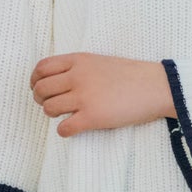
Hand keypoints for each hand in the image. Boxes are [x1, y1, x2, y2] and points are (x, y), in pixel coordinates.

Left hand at [30, 54, 174, 136]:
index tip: (38, 88)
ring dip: (52, 115)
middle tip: (49, 105)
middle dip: (40, 100)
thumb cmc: (131, 76)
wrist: (156, 87)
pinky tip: (71, 128)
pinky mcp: (93, 117)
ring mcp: (84, 97)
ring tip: (63, 115)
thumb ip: (78, 68)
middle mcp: (77, 77)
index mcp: (78, 60)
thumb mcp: (99, 61)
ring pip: (49, 108)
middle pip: (41, 90)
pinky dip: (63, 131)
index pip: (42, 68)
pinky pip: (64, 128)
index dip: (34, 80)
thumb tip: (58, 82)